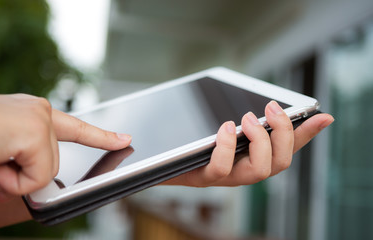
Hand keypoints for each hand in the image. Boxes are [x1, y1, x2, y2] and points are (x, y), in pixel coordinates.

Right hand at [0, 94, 131, 199]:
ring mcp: (39, 120)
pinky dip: (9, 182)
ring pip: (43, 173)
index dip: (101, 136)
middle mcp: (39, 111)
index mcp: (31, 115)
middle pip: (50, 165)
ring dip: (9, 178)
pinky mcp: (35, 133)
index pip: (74, 127)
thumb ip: (23, 162)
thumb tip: (38, 182)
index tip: (125, 139)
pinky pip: (36, 178)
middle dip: (18, 176)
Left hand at [164, 101, 333, 186]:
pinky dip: (226, 147)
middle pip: (279, 164)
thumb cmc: (193, 142)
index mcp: (252, 156)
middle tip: (269, 109)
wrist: (159, 160)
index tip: (322, 115)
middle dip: (281, 133)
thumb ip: (245, 118)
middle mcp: (243, 170)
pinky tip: (224, 128)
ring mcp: (224, 177)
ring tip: (247, 118)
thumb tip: (267, 105)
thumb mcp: (221, 125)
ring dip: (259, 142)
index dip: (306, 134)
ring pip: (258, 172)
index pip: (287, 148)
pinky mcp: (202, 177)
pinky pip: (221, 170)